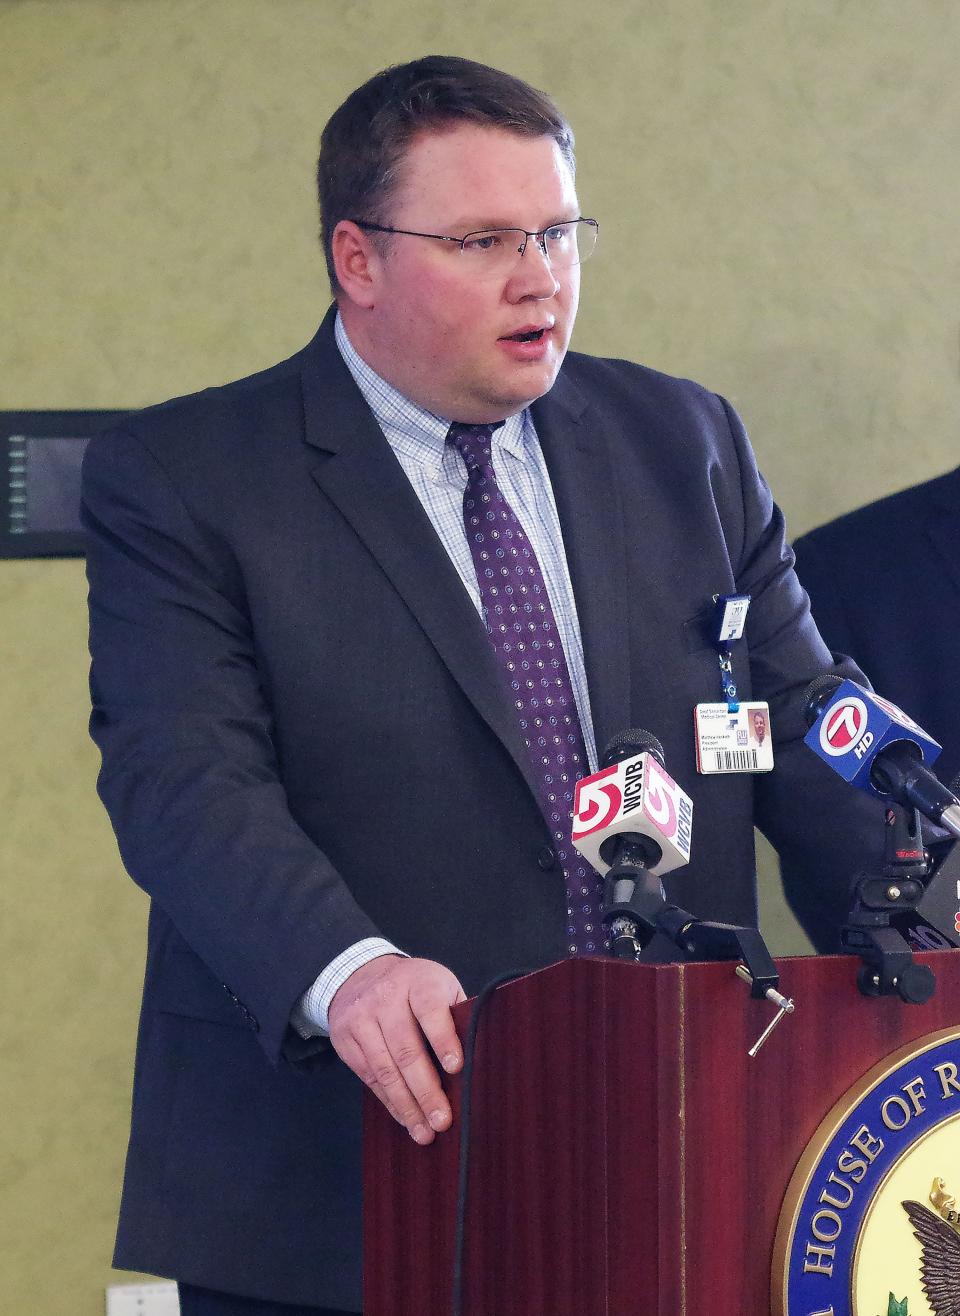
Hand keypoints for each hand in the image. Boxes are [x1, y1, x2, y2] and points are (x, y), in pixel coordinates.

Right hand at [328, 955, 466, 1144]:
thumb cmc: (414, 988)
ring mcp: (361, 1018)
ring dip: (407, 1106)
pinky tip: (405, 1118)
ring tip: (425, 1132)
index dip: (443, 1039)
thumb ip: (455, 1014)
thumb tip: (478, 1058)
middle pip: (406, 1049)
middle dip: (426, 1090)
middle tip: (443, 1120)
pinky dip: (389, 1102)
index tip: (457, 1069)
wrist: (361, 974)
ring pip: (385, 1069)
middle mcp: (386, 998)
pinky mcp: (344, 1039)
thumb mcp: (439, 986)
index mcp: (417, 981)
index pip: (430, 1010)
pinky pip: (368, 1077)